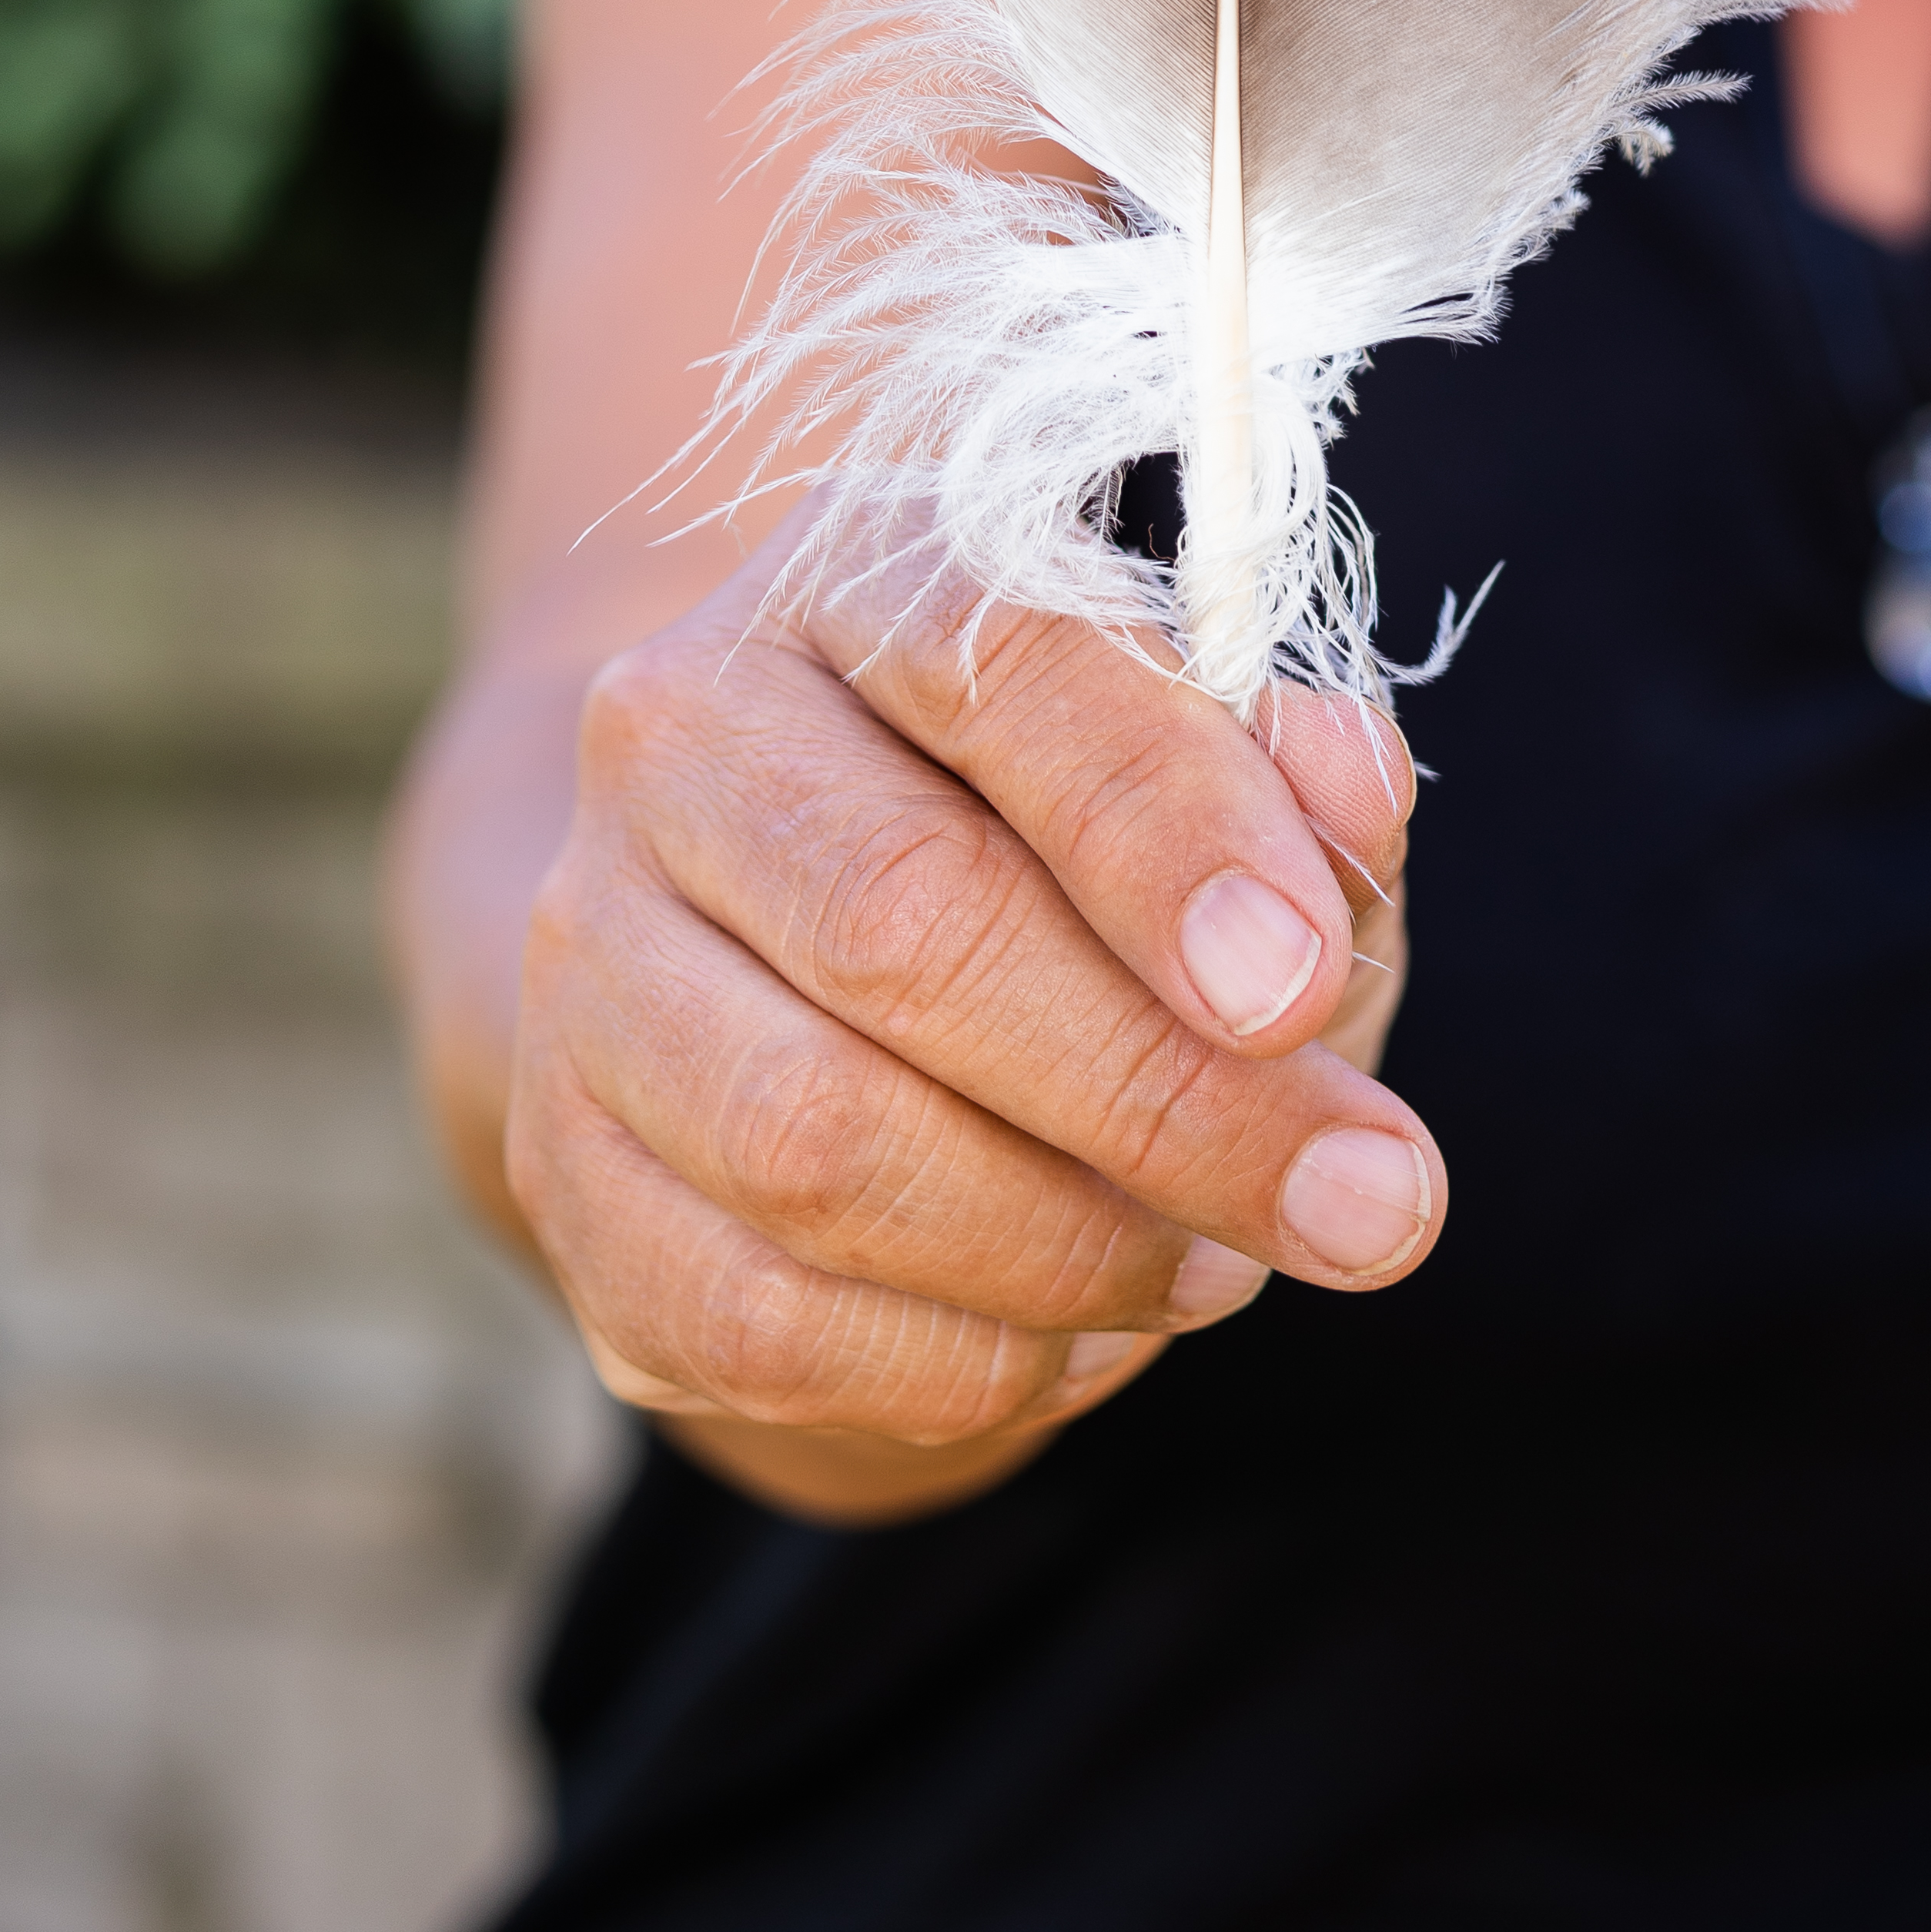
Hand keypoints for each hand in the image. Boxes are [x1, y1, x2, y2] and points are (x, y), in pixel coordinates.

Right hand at [500, 515, 1431, 1520]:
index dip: (1164, 830)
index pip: (999, 658)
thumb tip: (1349, 792)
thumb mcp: (1224, 769)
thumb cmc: (1079, 838)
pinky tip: (1076, 1328)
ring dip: (1069, 1243)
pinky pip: (757, 1313)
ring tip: (1220, 1260)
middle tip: (1364, 1201)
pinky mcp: (566, 1164)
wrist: (810, 947)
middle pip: (906, 924)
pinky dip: (960, 1358)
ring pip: (817, 1143)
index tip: (1306, 985)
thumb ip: (1303, 775)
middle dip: (1168, 1095)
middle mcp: (682, 733)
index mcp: (860, 574)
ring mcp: (593, 953)